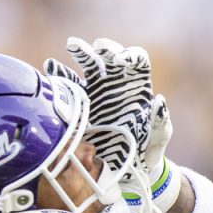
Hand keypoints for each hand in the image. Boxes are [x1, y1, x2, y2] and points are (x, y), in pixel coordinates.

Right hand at [44, 37, 156, 171]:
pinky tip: (52, 67)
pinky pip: (68, 85)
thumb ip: (160, 121)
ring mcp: (98, 90)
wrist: (127, 166)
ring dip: (81, 51)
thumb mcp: (158, 137)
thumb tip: (159, 101)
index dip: (130, 55)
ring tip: (73, 45)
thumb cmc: (149, 148)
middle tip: (98, 51)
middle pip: (111, 55)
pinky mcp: (81, 103)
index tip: (121, 61)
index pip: (137, 59)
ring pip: (89, 64)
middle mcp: (117, 83)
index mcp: (138, 86)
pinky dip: (60, 74)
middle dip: (105, 48)